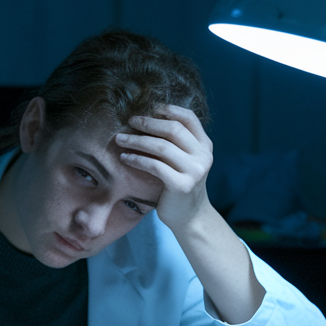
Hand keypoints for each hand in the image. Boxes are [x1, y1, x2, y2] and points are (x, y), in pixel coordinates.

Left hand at [114, 104, 213, 231]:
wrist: (189, 217)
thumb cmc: (180, 185)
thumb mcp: (184, 161)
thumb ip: (175, 143)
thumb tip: (146, 118)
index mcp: (204, 146)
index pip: (189, 118)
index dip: (168, 109)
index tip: (149, 107)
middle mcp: (203, 156)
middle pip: (173, 129)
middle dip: (148, 123)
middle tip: (129, 122)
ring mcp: (194, 171)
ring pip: (161, 147)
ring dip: (137, 141)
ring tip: (120, 139)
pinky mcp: (182, 185)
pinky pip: (155, 166)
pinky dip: (137, 159)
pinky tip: (125, 158)